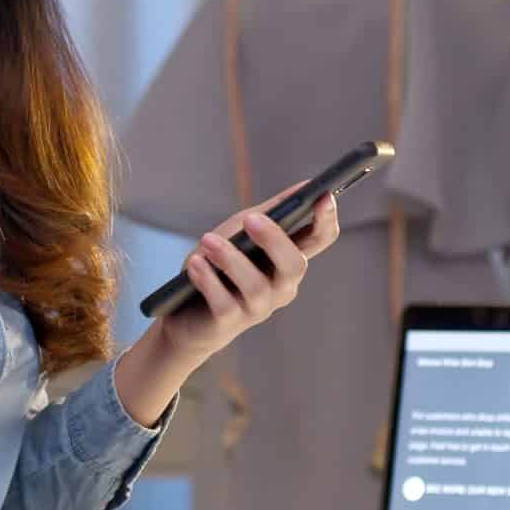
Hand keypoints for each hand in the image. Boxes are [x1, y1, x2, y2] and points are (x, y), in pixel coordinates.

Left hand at [154, 187, 342, 364]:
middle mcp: (281, 286)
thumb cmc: (219, 264)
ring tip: (208, 241)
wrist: (184, 310)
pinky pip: (225, 303)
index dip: (326, 219)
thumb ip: (271, 211)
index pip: (320, 239)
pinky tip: (195, 263)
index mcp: (288, 258)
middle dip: (274, 240)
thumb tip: (306, 186)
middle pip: (294, 265)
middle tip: (249, 219)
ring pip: (256, 285)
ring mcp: (258, 307)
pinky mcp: (229, 323)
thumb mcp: (242, 230)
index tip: (323, 196)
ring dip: (230, 259)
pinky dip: (208, 280)